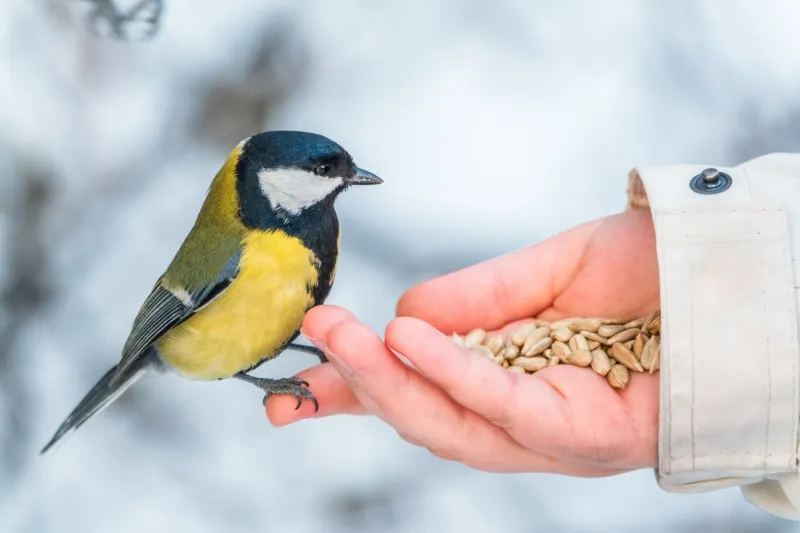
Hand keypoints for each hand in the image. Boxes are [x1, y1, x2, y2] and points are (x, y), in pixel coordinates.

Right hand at [266, 209, 659, 475]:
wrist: (730, 268)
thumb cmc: (644, 273)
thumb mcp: (543, 273)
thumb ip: (477, 298)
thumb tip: (403, 312)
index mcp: (504, 380)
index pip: (415, 393)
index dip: (349, 392)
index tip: (286, 385)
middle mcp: (521, 420)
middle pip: (423, 416)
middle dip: (357, 383)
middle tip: (311, 335)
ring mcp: (553, 436)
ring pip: (451, 424)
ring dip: (389, 380)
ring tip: (343, 336)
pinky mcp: (588, 437)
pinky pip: (506, 409)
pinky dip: (452, 375)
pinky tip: (408, 338)